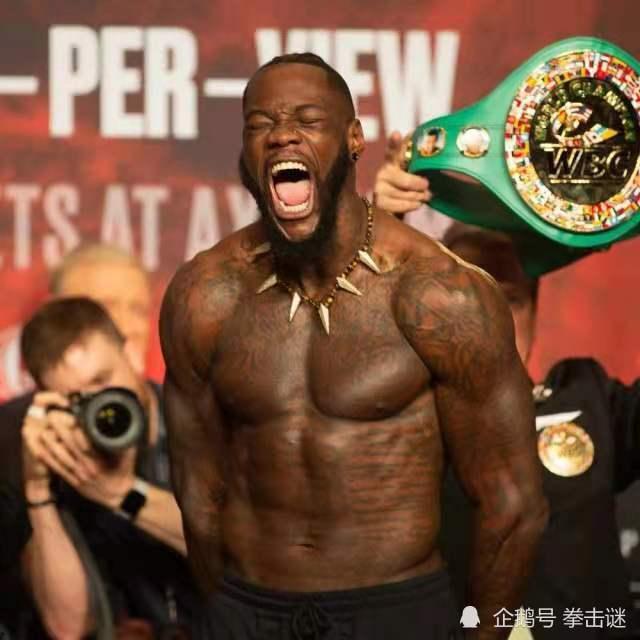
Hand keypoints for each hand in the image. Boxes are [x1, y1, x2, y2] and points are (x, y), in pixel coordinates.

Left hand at [22, 391, 135, 508]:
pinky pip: (58, 469)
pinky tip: (40, 451)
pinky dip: (48, 460)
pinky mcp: (72, 480)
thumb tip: (124, 422)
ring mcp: (78, 474)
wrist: (118, 495)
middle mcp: (87, 467)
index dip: (76, 429)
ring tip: (43, 431)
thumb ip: (125, 439)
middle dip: (59, 430)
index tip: (71, 416)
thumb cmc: (123, 471)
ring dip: (50, 444)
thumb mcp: (129, 454)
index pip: (85, 442)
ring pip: (60, 457)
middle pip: (69, 446)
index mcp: (100, 460)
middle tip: (52, 417)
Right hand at [373, 131, 431, 213]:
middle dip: (417, 184)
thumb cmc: (410, 187)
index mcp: (393, 160)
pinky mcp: (379, 202)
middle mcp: (383, 172)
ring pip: (404, 193)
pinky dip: (412, 205)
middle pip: (404, 178)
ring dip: (418, 196)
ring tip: (424, 196)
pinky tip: (417, 203)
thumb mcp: (416, 171)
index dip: (394, 143)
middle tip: (426, 185)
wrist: (397, 207)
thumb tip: (442, 150)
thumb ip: (422, 162)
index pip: (393, 150)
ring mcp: (379, 187)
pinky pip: (401, 205)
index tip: (396, 134)